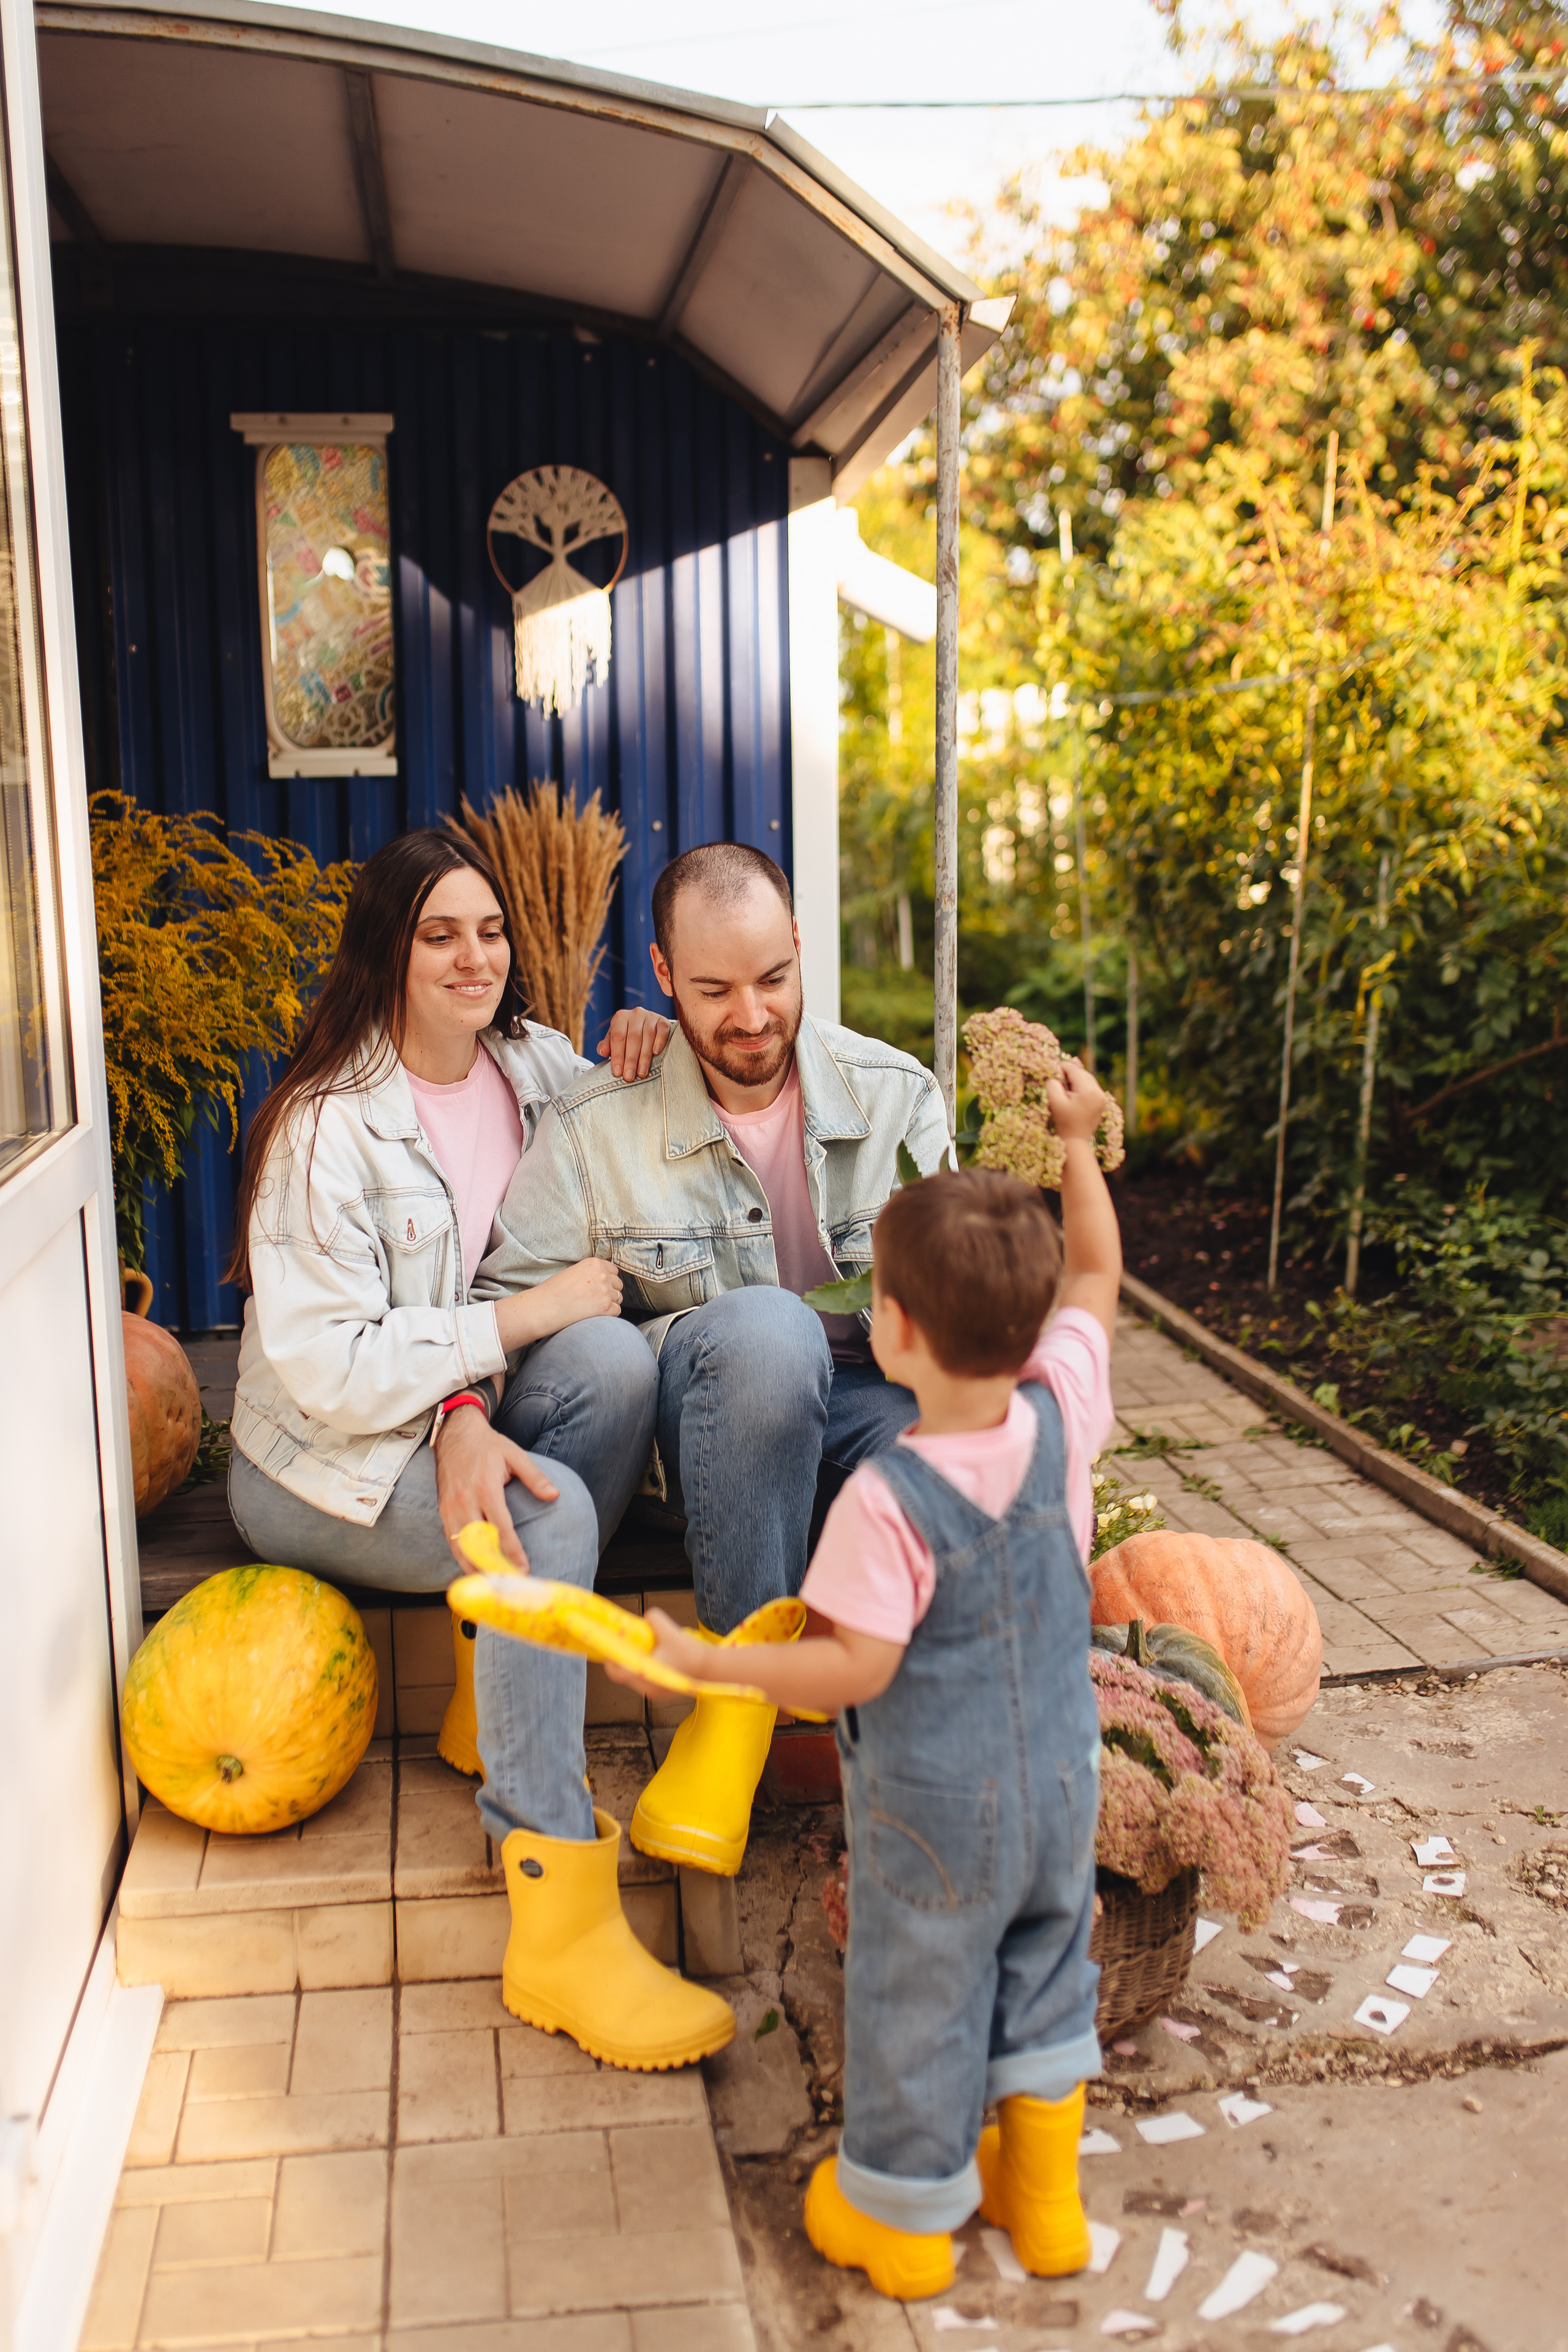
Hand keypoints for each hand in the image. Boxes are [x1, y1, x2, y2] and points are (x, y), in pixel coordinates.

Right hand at [435, 1407, 558, 1570]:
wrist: (454, 1434)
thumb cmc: (487, 1446)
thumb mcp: (515, 1455)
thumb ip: (535, 1477)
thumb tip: (554, 1495)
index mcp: (486, 1488)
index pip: (500, 1528)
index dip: (511, 1552)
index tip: (523, 1570)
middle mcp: (465, 1501)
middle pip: (478, 1544)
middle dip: (492, 1568)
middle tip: (508, 1586)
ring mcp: (451, 1508)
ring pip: (460, 1547)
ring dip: (475, 1569)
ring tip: (492, 1586)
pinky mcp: (443, 1511)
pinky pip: (451, 1541)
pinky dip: (462, 1559)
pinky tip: (474, 1571)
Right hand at [495, 1255, 621, 1351]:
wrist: (544, 1307)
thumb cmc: (553, 1291)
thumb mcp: (573, 1273)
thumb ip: (591, 1274)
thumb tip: (604, 1280)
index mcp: (594, 1264)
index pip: (613, 1271)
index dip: (607, 1280)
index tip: (599, 1287)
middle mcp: (602, 1275)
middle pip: (618, 1284)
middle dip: (610, 1291)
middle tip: (595, 1299)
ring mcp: (605, 1292)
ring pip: (618, 1298)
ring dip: (609, 1303)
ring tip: (592, 1307)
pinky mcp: (605, 1308)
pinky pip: (617, 1310)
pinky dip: (608, 1314)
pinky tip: (595, 1314)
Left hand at [598, 1005, 672, 1079]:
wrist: (647, 1026)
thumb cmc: (627, 1036)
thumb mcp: (614, 1039)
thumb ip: (607, 1045)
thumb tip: (603, 1052)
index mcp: (620, 1017)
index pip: (618, 1037)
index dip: (617, 1055)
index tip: (617, 1072)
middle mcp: (636, 1014)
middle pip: (633, 1038)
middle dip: (631, 1060)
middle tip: (629, 1076)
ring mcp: (651, 1016)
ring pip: (648, 1036)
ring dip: (644, 1057)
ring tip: (641, 1073)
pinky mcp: (663, 1021)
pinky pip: (662, 1030)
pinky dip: (659, 1041)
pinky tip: (656, 1053)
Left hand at [604, 1605, 715, 1697]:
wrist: (711, 1670)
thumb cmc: (689, 1654)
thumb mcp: (669, 1630)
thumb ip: (654, 1618)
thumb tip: (648, 1617)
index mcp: (643, 1675)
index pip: (615, 1672)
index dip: (610, 1659)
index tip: (612, 1648)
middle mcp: (646, 1688)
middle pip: (625, 1674)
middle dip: (626, 1659)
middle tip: (632, 1645)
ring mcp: (656, 1693)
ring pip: (637, 1678)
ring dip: (638, 1664)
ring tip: (649, 1650)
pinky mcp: (665, 1693)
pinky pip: (649, 1681)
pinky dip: (649, 1669)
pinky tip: (660, 1657)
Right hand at [1046, 1056, 1108, 1143]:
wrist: (1075, 1141)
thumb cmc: (1063, 1123)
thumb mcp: (1055, 1103)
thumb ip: (1052, 1085)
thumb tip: (1054, 1074)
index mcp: (1088, 1091)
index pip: (1074, 1070)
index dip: (1061, 1068)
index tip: (1051, 1072)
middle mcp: (1098, 1092)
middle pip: (1082, 1073)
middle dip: (1069, 1074)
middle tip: (1057, 1080)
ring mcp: (1102, 1098)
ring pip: (1087, 1079)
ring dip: (1076, 1080)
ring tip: (1064, 1087)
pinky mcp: (1102, 1102)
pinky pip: (1091, 1087)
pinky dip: (1081, 1087)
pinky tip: (1072, 1094)